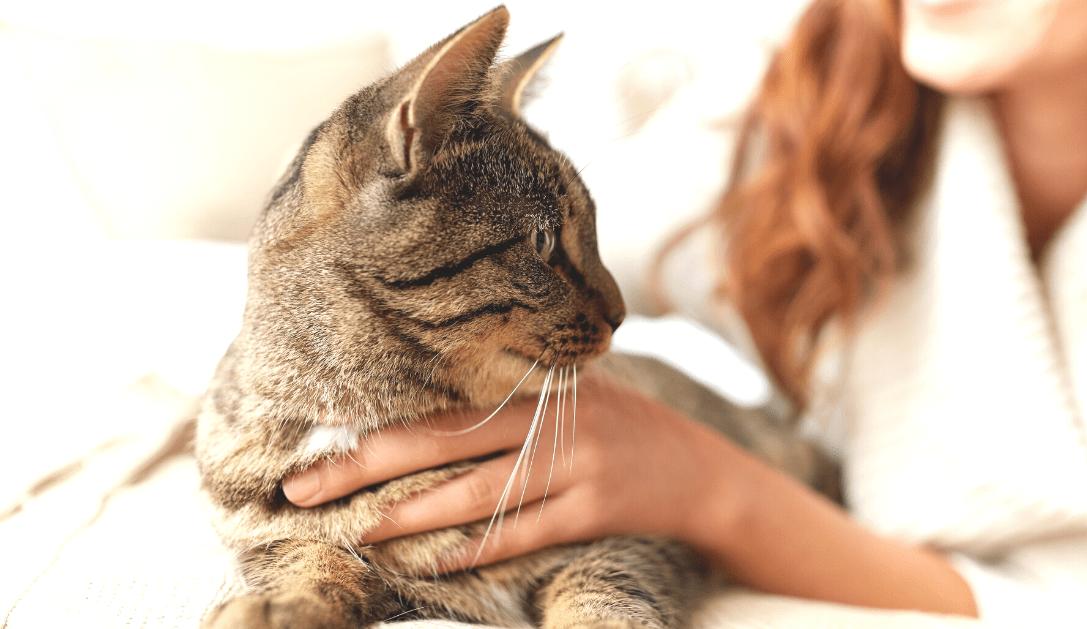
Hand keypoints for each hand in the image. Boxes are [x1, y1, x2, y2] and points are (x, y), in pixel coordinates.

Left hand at [282, 369, 754, 570]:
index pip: (441, 406)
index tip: (317, 442)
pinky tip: (430, 560)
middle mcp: (552, 419)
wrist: (701, 471)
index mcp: (538, 385)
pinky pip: (522, 532)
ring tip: (355, 528)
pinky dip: (474, 548)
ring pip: (477, 493)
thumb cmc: (620, 429)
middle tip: (302, 489)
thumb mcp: (572, 396)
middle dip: (365, 468)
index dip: (377, 425)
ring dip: (409, 514)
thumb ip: (509, 402)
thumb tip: (418, 422)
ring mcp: (575, 465)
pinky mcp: (594, 509)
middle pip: (442, 443)